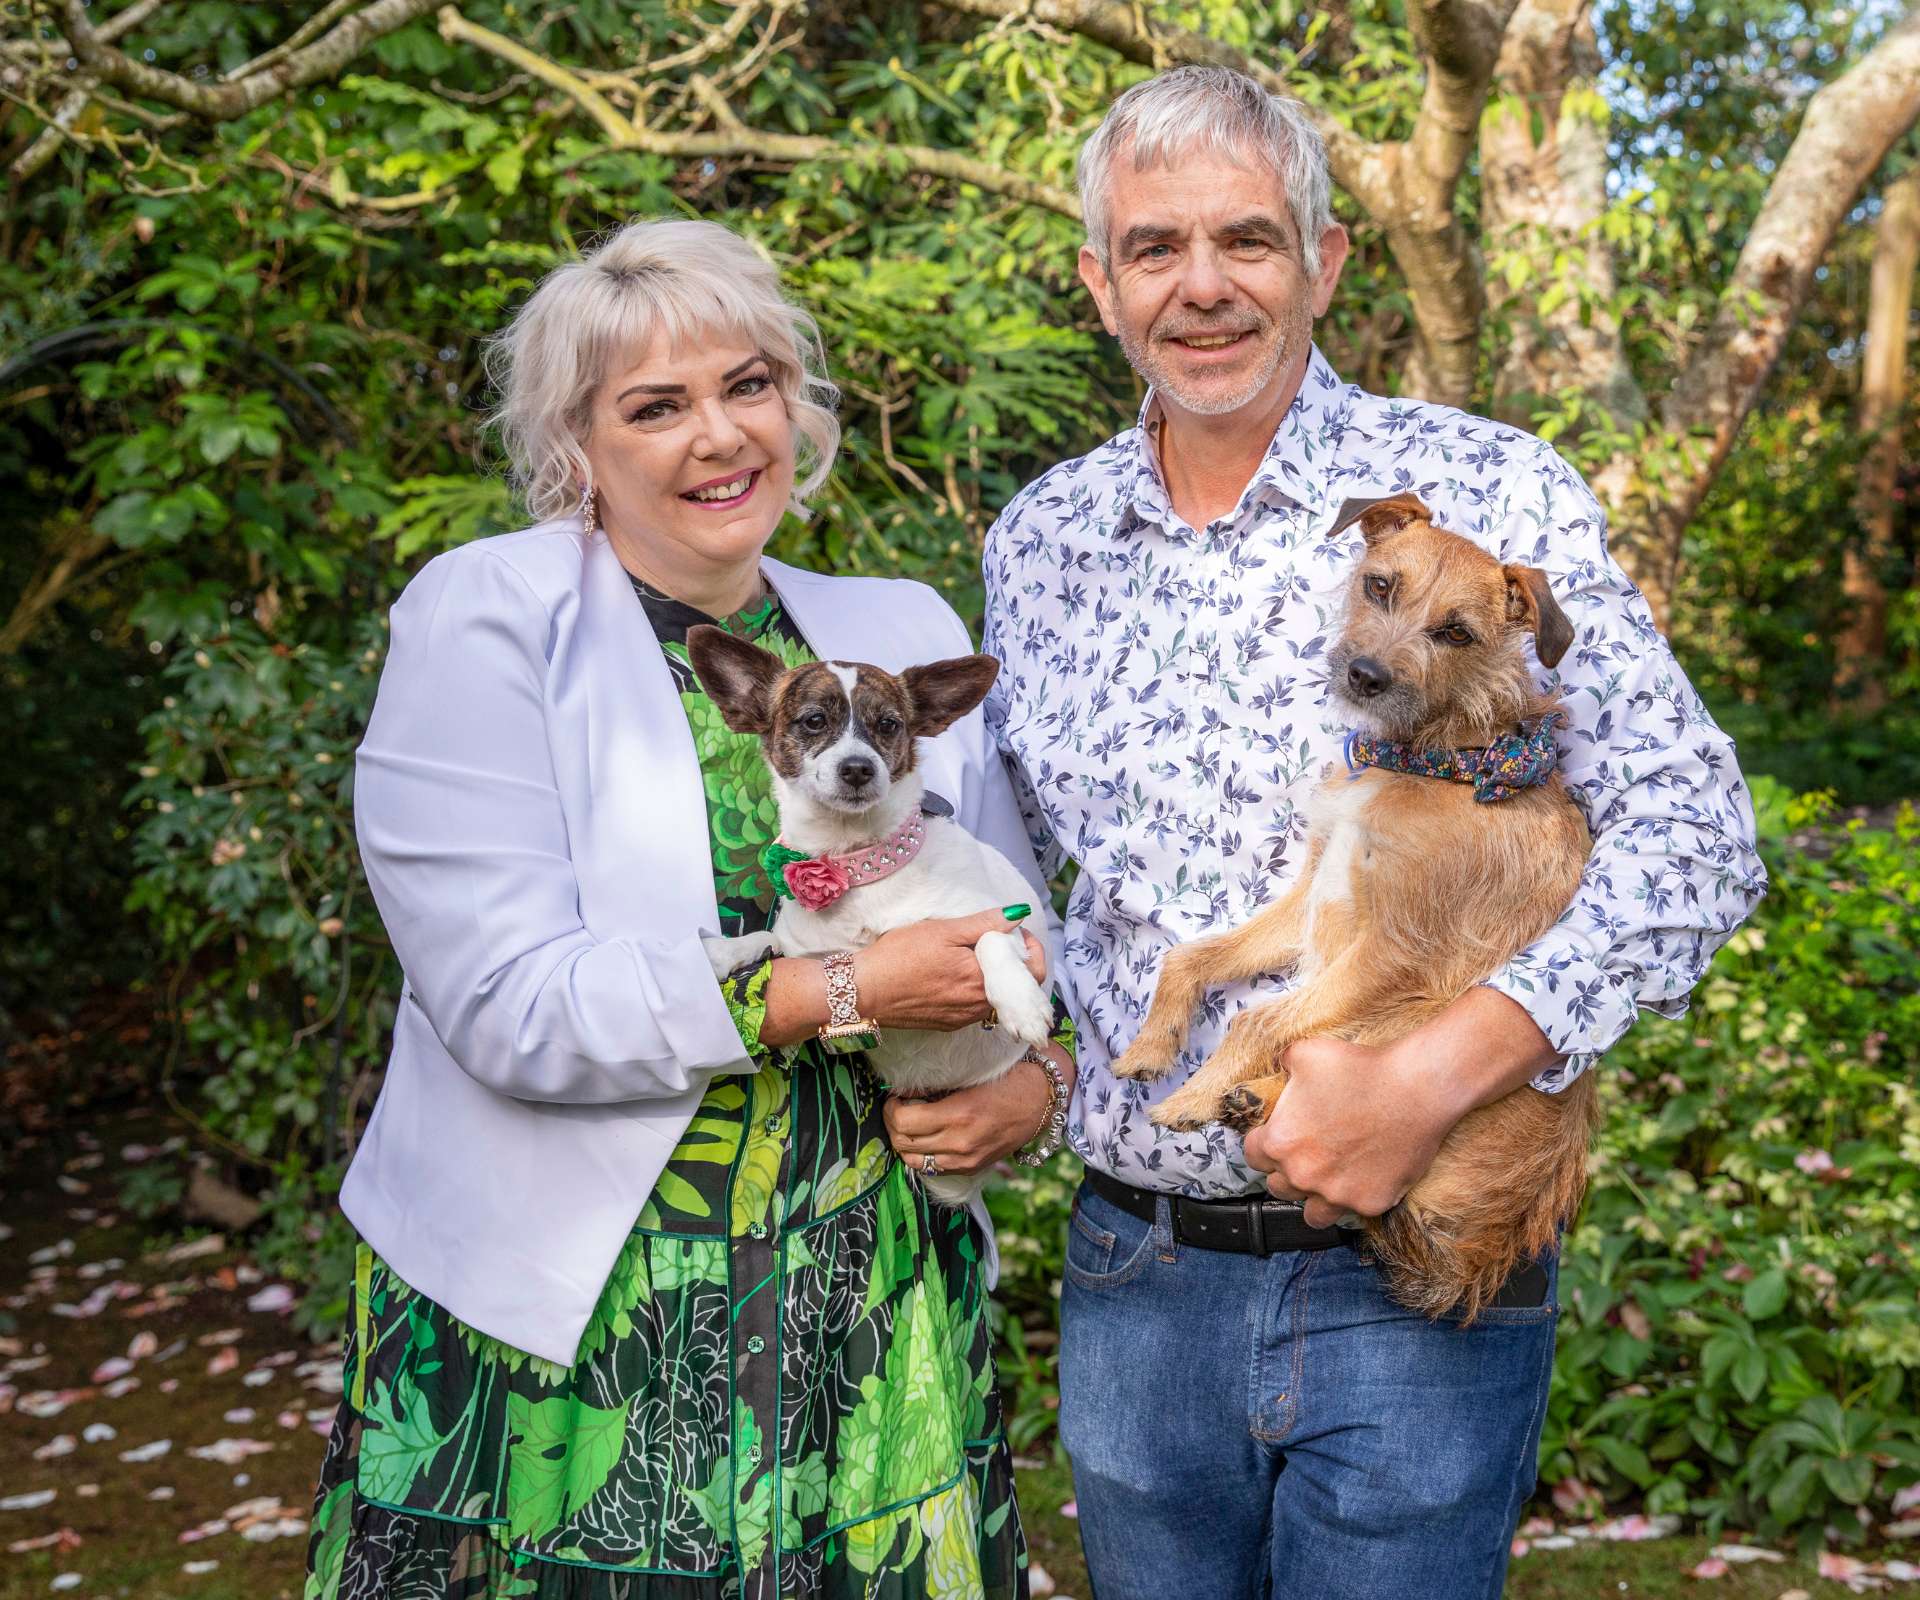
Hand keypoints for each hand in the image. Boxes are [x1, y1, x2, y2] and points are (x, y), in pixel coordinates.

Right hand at [855, 910, 1046, 1032]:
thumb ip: (985, 924)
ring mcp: (963, 1018)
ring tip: (970, 953)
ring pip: (994, 996)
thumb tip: (1018, 915)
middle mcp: (978, 1006)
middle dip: (1010, 959)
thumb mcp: (943, 930)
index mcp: (982, 981)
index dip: (1031, 949)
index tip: (1017, 932)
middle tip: (991, 938)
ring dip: (992, 975)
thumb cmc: (899, 957)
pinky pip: (975, 1006)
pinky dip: (974, 988)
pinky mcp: (948, 1024)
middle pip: (1015, 985)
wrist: (863, 991)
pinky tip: (954, 972)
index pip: (1031, 973)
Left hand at [883, 1046, 1073, 1177]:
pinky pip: (933, 1168)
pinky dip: (922, 1155)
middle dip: (892, 1124)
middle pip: (904, 1144)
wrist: (1042, 1101)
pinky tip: (927, 1137)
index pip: (904, 1123)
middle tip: (897, 1108)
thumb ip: (936, 1087)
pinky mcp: (972, 1167)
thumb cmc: (1009, 1080)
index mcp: (958, 1115)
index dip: (891, 1109)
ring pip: (913, 1162)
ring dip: (904, 1143)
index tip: (895, 1096)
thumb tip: (906, 1091)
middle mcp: (960, 1143)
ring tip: (909, 1124)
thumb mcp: (970, 1077)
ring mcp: (966, 1160)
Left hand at [1240, 1037, 1456, 1228]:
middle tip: (1307, 1151)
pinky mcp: (1370, 1204)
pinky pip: (1353, 1211)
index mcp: (1281, 1142)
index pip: (1253, 1155)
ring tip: (1327, 1178)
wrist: (1416, 1088)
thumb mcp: (1304, 1053)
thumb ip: (1281, 1065)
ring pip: (1312, 1214)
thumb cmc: (1360, 1068)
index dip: (1263, 1142)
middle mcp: (1303, 1175)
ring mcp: (1337, 1195)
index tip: (1277, 1135)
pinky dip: (1355, 1198)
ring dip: (1314, 1197)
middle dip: (1287, 1169)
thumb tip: (1277, 1069)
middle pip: (1278, 1185)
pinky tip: (1364, 1176)